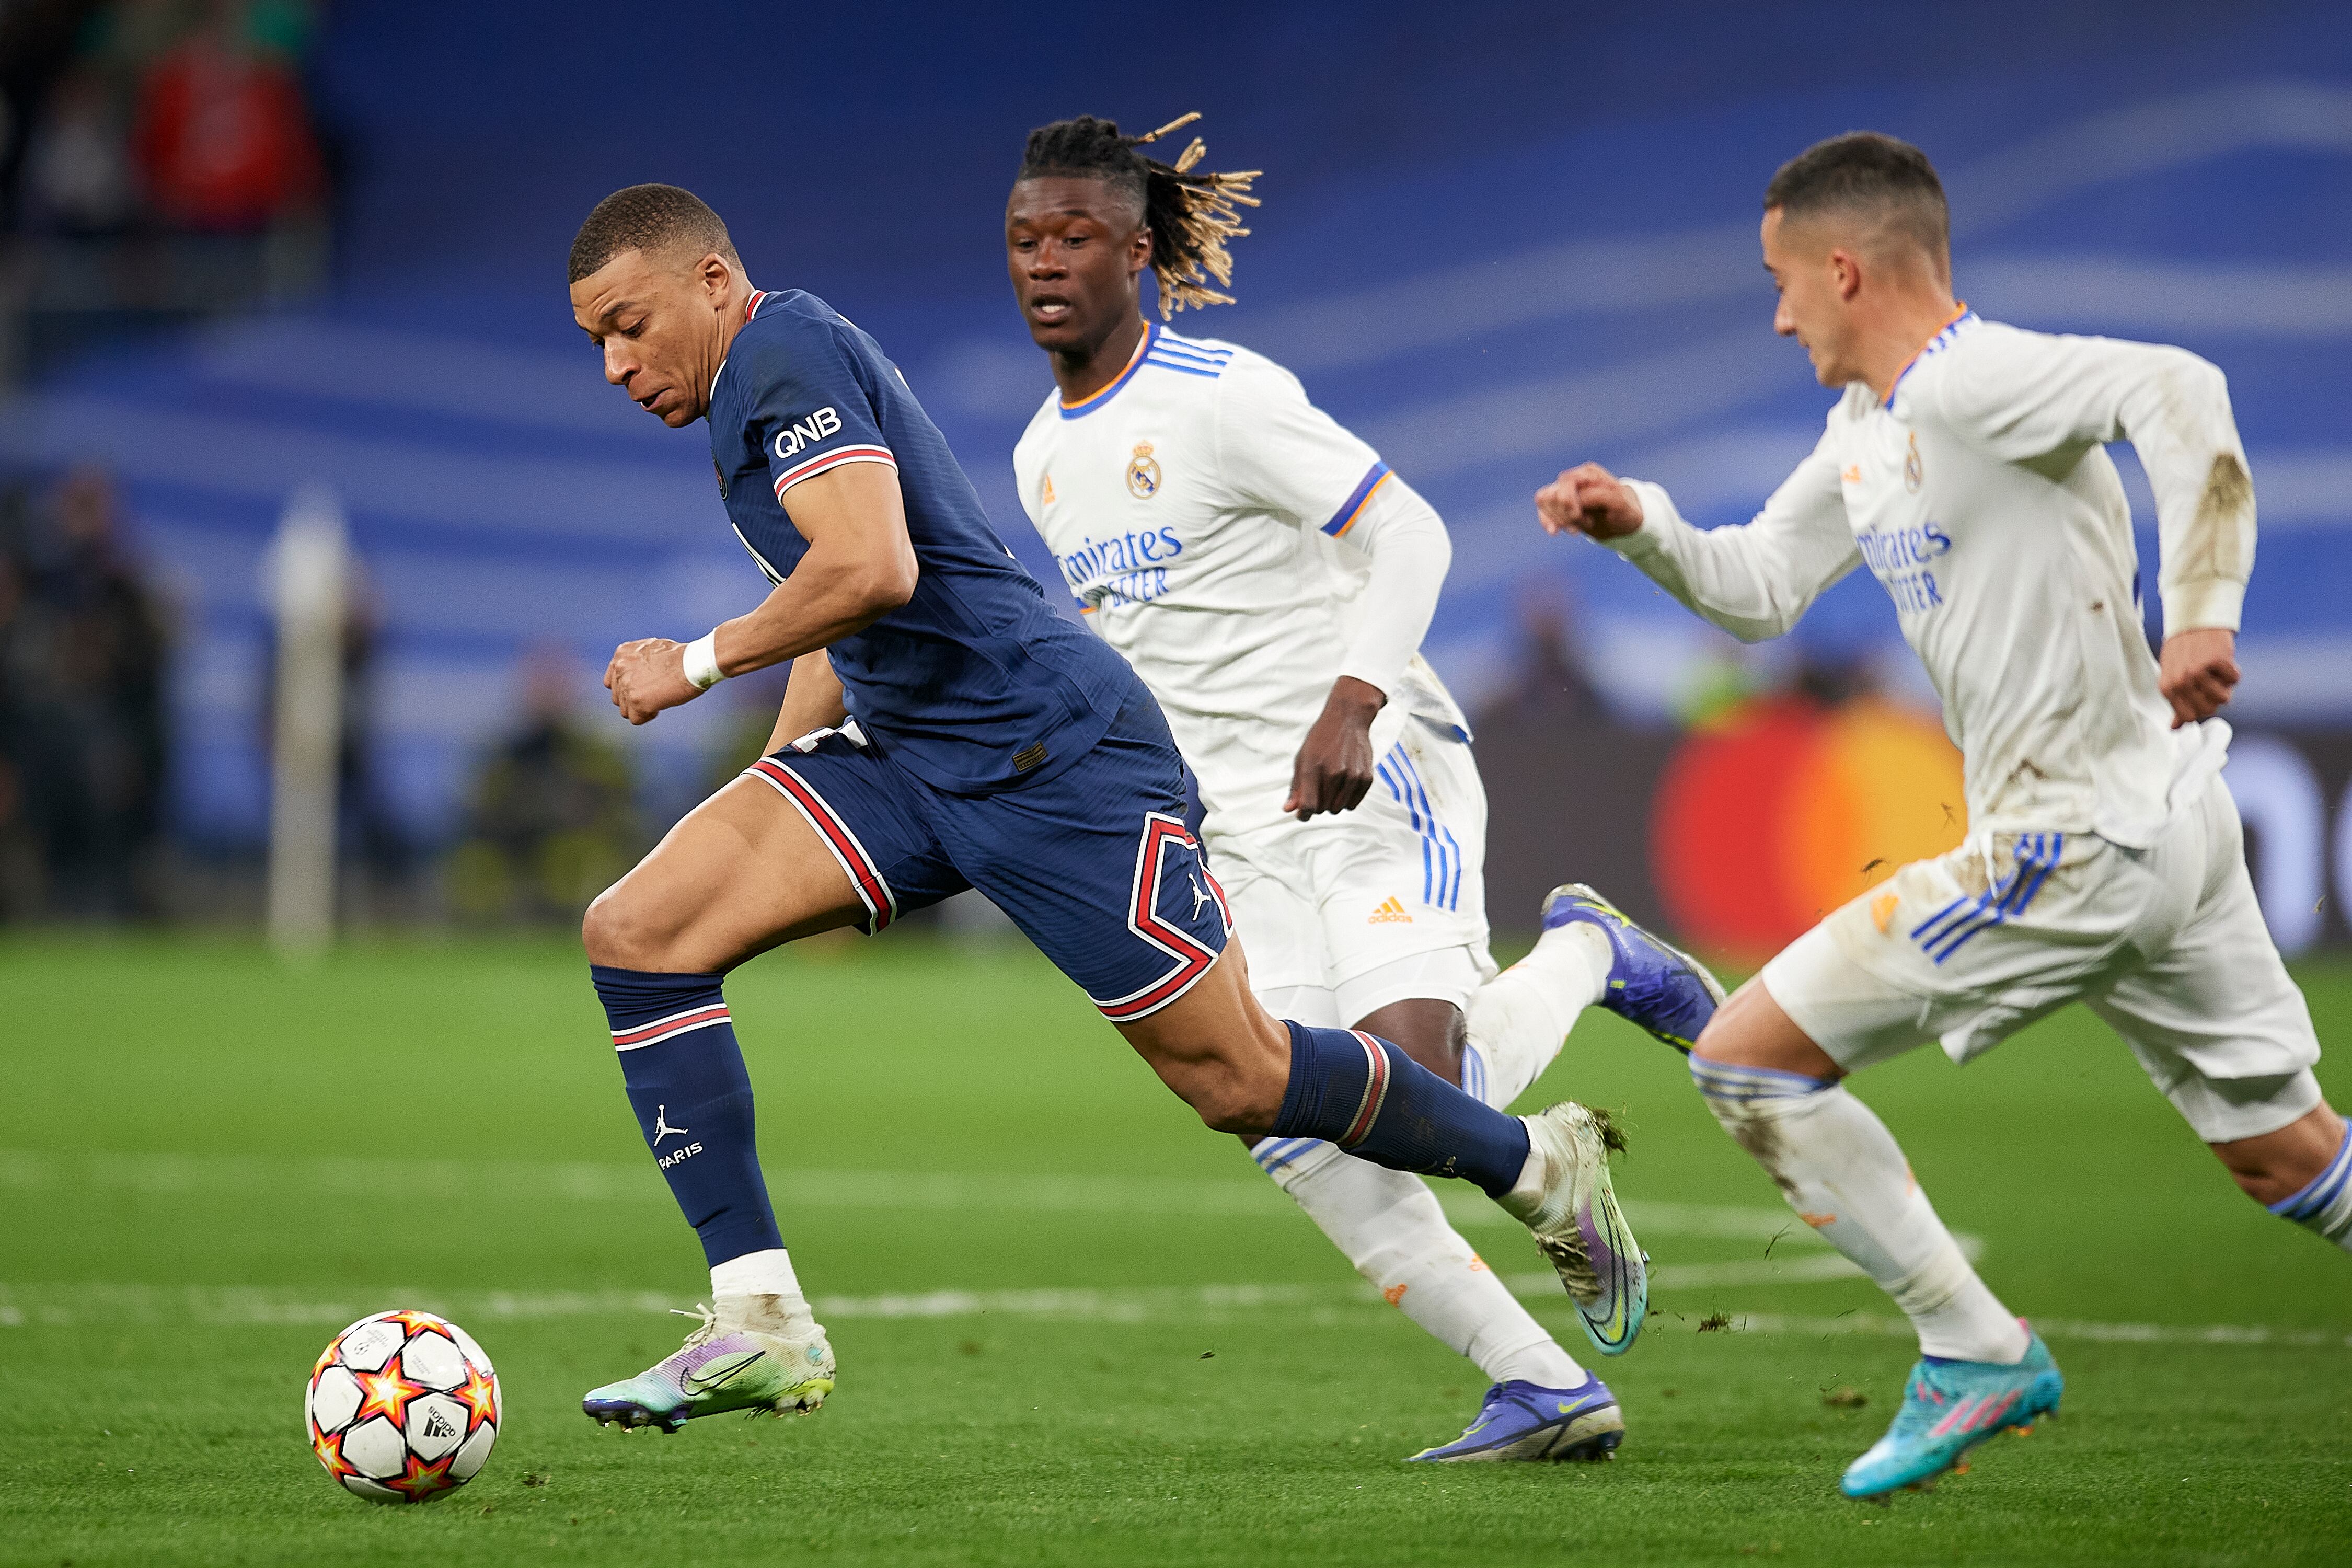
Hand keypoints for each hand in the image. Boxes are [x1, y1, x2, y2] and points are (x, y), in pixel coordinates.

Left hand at [605, 638, 701, 725]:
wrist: (694, 662)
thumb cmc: (681, 657)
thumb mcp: (652, 649)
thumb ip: (638, 661)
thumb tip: (638, 673)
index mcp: (622, 654)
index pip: (612, 681)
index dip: (628, 688)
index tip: (643, 688)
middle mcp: (620, 668)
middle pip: (618, 697)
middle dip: (633, 700)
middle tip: (653, 695)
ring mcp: (626, 685)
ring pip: (625, 710)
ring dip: (640, 709)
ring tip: (659, 700)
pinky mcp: (636, 701)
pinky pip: (635, 719)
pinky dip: (648, 716)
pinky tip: (660, 706)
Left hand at [1284, 676, 1384, 821]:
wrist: (1347, 719)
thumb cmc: (1320, 740)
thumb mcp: (1302, 758)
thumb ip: (1296, 786)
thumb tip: (1289, 810)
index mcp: (1313, 767)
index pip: (1308, 805)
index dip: (1303, 815)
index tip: (1302, 814)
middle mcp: (1333, 773)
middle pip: (1323, 809)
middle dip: (1317, 804)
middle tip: (1318, 788)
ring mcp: (1352, 776)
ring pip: (1338, 809)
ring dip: (1332, 803)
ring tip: (1331, 784)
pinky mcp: (1366, 778)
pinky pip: (1352, 804)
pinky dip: (1346, 799)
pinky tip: (1343, 784)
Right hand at [1535, 462, 1644, 539]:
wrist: (1625, 523)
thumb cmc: (1625, 511)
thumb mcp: (1620, 504)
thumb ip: (1598, 496)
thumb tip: (1578, 498)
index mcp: (1589, 474)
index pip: (1566, 482)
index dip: (1568, 501)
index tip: (1579, 516)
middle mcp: (1575, 479)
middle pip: (1552, 493)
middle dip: (1565, 513)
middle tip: (1587, 523)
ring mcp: (1566, 491)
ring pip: (1544, 499)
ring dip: (1558, 518)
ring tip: (1576, 529)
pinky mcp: (1560, 505)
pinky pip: (1542, 508)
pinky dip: (1546, 520)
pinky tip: (1555, 532)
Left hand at [2158, 627, 2238, 727]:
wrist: (2195, 620)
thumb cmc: (2183, 650)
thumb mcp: (2172, 676)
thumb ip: (2176, 702)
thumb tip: (2175, 728)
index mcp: (2167, 688)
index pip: (2190, 717)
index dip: (2201, 709)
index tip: (2202, 695)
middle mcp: (2181, 681)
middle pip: (2209, 710)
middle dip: (2214, 698)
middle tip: (2210, 680)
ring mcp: (2198, 671)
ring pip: (2224, 698)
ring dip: (2225, 685)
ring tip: (2214, 669)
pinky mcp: (2217, 660)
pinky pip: (2235, 679)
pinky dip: (2233, 671)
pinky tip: (2222, 658)